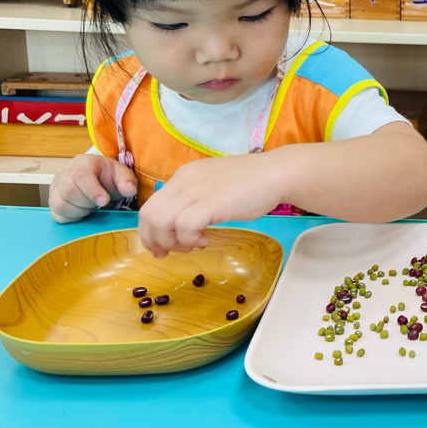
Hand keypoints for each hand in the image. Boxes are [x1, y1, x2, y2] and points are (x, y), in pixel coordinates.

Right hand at [49, 154, 138, 223]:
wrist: (97, 179)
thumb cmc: (108, 176)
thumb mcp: (121, 174)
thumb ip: (127, 181)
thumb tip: (130, 190)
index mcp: (82, 162)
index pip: (81, 175)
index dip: (93, 190)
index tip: (105, 201)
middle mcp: (64, 173)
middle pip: (69, 191)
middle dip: (88, 202)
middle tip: (100, 203)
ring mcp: (55, 188)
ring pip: (60, 204)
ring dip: (80, 211)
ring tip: (91, 206)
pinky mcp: (52, 201)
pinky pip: (57, 215)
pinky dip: (72, 217)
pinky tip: (83, 211)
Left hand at [137, 154, 279, 257]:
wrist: (277, 173)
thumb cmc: (252, 182)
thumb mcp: (214, 186)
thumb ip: (197, 199)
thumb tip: (184, 224)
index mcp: (183, 176)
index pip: (151, 205)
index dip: (152, 230)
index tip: (164, 246)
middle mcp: (184, 181)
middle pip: (149, 215)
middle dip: (154, 240)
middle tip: (169, 253)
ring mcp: (196, 191)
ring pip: (161, 221)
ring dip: (171, 242)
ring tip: (192, 245)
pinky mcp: (210, 203)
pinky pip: (183, 226)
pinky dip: (188, 240)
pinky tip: (204, 240)